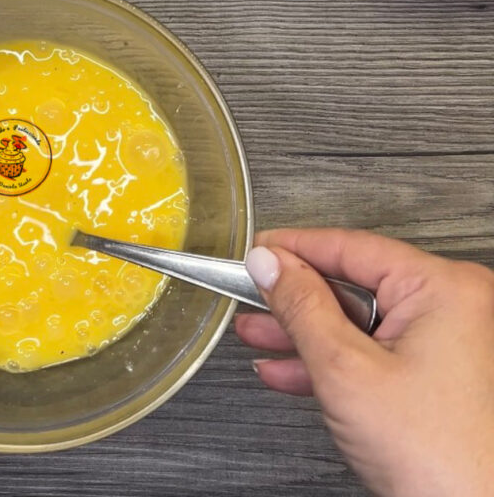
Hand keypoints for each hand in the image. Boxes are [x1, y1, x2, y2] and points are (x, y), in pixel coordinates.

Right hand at [235, 229, 493, 496]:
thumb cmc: (441, 456)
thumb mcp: (344, 368)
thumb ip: (300, 307)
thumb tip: (269, 263)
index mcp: (443, 289)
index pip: (351, 247)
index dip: (294, 248)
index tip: (256, 253)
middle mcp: (453, 307)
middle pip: (353, 285)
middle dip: (293, 298)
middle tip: (249, 294)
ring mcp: (448, 344)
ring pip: (358, 322)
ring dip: (303, 333)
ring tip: (257, 334)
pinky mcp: (438, 377)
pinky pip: (373, 353)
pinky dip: (330, 362)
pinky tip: (289, 370)